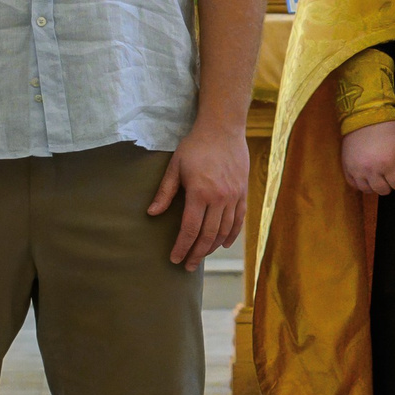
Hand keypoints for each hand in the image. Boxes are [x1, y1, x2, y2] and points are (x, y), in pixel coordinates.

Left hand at [150, 121, 247, 270]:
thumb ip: (165, 192)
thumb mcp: (175, 167)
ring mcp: (234, 196)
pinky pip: (239, 220)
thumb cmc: (195, 146)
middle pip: (208, 235)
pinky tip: (224, 244)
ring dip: (212, 247)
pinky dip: (232, 235)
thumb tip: (152, 214)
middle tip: (187, 266)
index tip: (175, 258)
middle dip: (197, 254)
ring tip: (201, 256)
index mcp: (200, 193)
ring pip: (224, 231)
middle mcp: (219, 198)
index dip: (182, 247)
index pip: (191, 229)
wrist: (223, 129)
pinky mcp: (243, 193)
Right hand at [341, 120, 394, 195]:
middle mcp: (371, 169)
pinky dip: (362, 182)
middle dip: (390, 182)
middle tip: (389, 167)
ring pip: (369, 190)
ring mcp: (356, 170)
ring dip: (376, 183)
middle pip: (384, 191)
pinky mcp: (347, 168)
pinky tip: (367, 172)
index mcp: (389, 163)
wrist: (366, 117)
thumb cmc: (391, 131)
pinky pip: (355, 185)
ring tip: (378, 170)